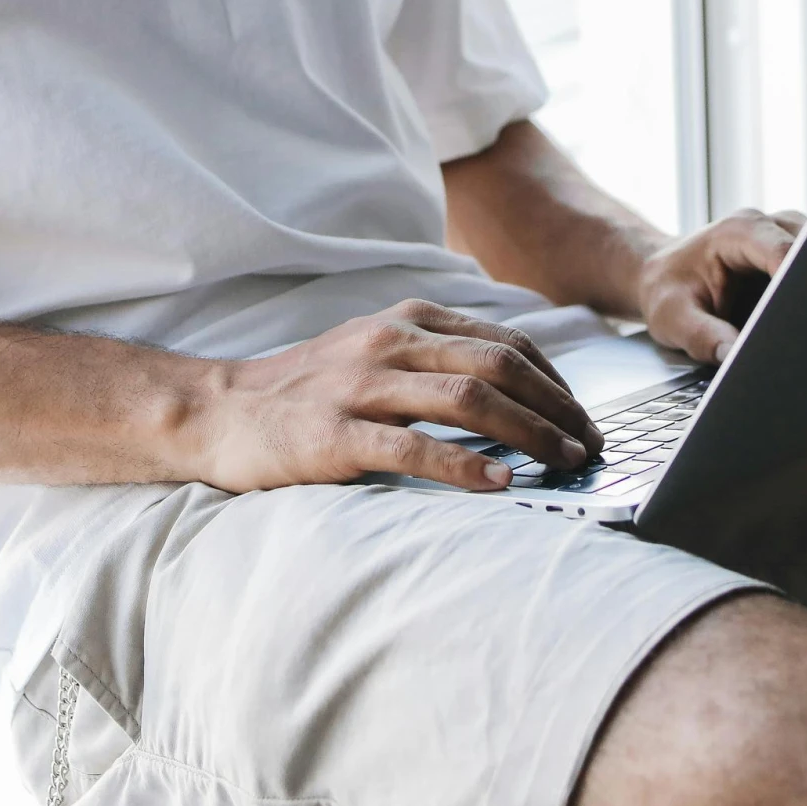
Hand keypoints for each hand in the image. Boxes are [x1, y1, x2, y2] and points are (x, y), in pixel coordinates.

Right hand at [186, 300, 605, 493]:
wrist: (216, 411)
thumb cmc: (304, 392)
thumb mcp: (375, 355)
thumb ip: (435, 362)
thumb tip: (515, 396)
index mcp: (407, 321)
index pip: (505, 341)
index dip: (556, 381)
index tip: (584, 417)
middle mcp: (390, 343)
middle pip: (499, 365)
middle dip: (557, 407)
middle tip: (590, 446)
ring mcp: (362, 386)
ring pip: (469, 398)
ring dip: (529, 432)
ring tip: (564, 462)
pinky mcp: (335, 434)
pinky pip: (413, 446)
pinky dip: (464, 465)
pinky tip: (499, 484)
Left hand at [634, 208, 806, 363]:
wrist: (665, 276)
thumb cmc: (668, 292)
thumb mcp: (672, 318)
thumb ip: (703, 336)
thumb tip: (736, 357)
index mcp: (739, 231)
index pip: (786, 251)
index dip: (801, 283)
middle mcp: (772, 225)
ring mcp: (791, 237)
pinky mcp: (800, 256)